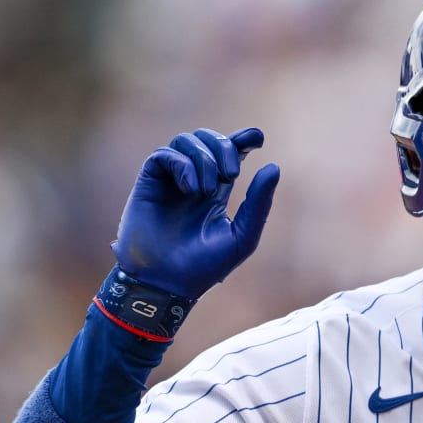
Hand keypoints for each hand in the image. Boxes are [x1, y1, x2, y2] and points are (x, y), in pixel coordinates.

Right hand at [113, 127, 280, 298]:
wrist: (166, 284)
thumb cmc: (203, 268)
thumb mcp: (241, 237)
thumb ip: (258, 204)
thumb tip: (273, 166)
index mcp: (214, 192)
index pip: (229, 154)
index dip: (242, 139)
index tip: (258, 137)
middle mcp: (192, 181)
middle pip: (208, 140)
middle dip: (224, 146)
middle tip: (231, 174)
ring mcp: (169, 181)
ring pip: (186, 141)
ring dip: (204, 158)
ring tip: (207, 190)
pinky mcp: (148, 183)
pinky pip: (164, 155)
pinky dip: (182, 165)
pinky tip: (190, 189)